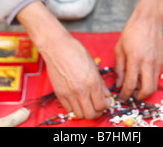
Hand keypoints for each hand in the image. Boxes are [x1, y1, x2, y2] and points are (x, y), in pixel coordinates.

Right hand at [17, 1, 111, 119]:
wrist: (57, 47)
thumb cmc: (75, 51)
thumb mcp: (93, 65)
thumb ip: (100, 83)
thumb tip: (106, 95)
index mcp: (92, 82)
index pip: (101, 105)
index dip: (106, 105)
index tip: (106, 102)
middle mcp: (81, 90)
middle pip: (91, 114)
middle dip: (97, 112)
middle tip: (98, 105)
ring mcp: (69, 94)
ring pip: (80, 114)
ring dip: (86, 111)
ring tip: (88, 103)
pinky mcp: (59, 94)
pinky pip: (69, 109)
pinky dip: (75, 108)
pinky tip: (77, 100)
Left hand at [114, 12, 162, 100]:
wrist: (148, 20)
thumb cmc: (132, 31)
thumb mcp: (119, 48)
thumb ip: (119, 67)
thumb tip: (119, 83)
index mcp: (135, 59)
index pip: (130, 84)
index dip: (125, 94)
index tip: (121, 97)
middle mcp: (148, 63)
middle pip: (147, 90)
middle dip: (138, 97)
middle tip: (130, 95)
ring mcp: (157, 63)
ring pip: (154, 85)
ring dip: (144, 90)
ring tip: (134, 86)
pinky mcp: (162, 61)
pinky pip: (156, 77)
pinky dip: (149, 81)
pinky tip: (141, 75)